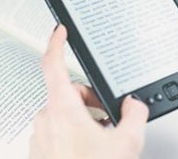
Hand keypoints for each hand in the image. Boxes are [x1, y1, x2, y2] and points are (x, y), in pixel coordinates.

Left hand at [30, 25, 148, 158]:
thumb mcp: (125, 143)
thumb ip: (135, 115)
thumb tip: (135, 103)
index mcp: (63, 110)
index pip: (53, 64)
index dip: (56, 42)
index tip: (60, 30)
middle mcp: (47, 119)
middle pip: (70, 92)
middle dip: (91, 99)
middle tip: (108, 117)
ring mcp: (43, 134)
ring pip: (66, 111)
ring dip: (86, 118)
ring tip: (102, 137)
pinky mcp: (43, 147)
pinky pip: (60, 127)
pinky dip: (76, 131)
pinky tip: (90, 148)